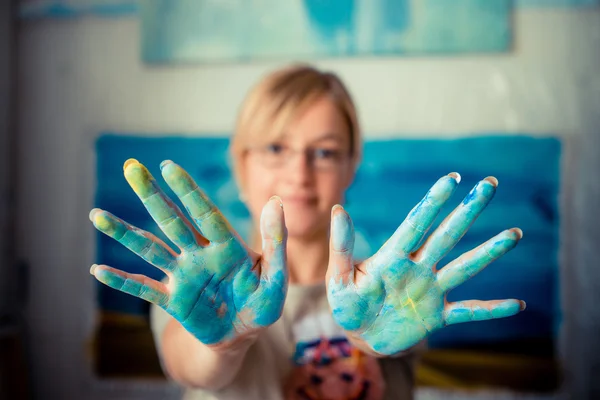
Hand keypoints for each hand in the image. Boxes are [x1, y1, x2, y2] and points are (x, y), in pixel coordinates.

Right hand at [89, 159, 287, 347]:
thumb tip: (276, 200)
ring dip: (125, 233)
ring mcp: (182, 275)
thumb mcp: (277, 276)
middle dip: (152, 196)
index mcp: (225, 246)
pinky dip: (123, 281)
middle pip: (171, 221)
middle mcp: (198, 254)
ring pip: (150, 249)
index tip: (169, 167)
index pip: (204, 213)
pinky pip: (144, 288)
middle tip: (131, 168)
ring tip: (97, 215)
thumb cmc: (261, 302)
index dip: (187, 191)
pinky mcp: (172, 299)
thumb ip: (276, 240)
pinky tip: (98, 271)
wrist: (242, 334)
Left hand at [326, 173, 525, 355]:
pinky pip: (469, 312)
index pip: (417, 224)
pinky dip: (491, 310)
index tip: (452, 179)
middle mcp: (418, 268)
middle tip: (490, 184)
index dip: (433, 202)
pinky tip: (516, 304)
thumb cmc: (346, 304)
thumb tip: (338, 209)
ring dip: (489, 252)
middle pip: (447, 235)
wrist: (359, 336)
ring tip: (513, 234)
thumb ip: (341, 247)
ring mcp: (430, 291)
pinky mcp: (437, 316)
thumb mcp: (338, 278)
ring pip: (464, 268)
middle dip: (468, 210)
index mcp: (393, 257)